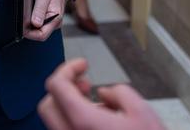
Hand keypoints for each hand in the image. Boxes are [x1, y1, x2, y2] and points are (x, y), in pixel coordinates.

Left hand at [25, 0, 65, 41]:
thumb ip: (39, 10)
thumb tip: (36, 24)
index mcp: (56, 17)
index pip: (43, 34)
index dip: (31, 34)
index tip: (22, 29)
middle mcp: (55, 21)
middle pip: (41, 34)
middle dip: (30, 31)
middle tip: (22, 22)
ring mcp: (53, 20)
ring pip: (40, 30)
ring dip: (31, 27)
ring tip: (27, 16)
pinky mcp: (50, 18)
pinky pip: (41, 25)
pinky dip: (34, 23)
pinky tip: (30, 16)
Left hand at [38, 58, 166, 129]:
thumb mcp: (142, 111)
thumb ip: (119, 92)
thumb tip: (105, 93)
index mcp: (83, 122)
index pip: (56, 86)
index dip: (67, 69)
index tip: (82, 65)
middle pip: (47, 105)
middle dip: (64, 88)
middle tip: (84, 83)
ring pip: (55, 123)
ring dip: (71, 107)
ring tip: (100, 107)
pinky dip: (76, 123)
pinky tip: (100, 122)